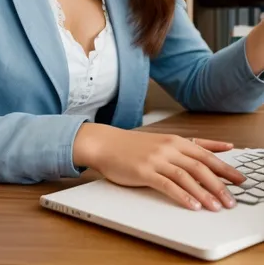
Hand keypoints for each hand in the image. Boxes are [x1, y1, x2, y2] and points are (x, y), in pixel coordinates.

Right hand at [73, 124, 245, 211]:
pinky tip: (192, 204)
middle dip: (220, 184)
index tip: (240, 179)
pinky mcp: (145, 171)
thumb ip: (188, 146)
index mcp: (175, 140)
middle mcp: (168, 147)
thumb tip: (216, 149)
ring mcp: (156, 159)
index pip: (206, 153)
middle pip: (200, 166)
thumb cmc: (134, 145)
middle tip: (232, 199)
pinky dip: (182, 195)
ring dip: (204, 193)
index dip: (225, 166)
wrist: (106, 143)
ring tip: (216, 207)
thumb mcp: (163, 141)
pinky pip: (167, 184)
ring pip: (187, 176)